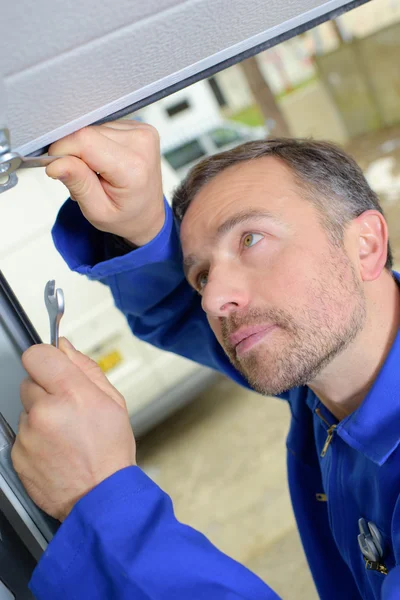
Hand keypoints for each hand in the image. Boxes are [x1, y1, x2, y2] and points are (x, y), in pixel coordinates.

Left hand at [11, 339, 135, 520]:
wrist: (100, 497)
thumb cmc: (110, 451)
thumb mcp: (113, 401)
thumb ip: (85, 368)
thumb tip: (64, 347)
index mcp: (72, 393)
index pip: (37, 355)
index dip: (46, 360)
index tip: (53, 368)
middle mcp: (45, 411)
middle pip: (29, 381)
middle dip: (46, 390)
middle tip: (68, 409)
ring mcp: (28, 434)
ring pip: (26, 409)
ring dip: (41, 416)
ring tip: (65, 435)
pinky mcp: (17, 454)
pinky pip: (22, 434)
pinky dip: (35, 438)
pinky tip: (56, 449)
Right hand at [46, 121, 164, 245]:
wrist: (148, 215)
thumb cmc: (125, 216)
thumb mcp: (97, 211)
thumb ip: (78, 184)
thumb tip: (55, 163)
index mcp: (133, 167)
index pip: (84, 140)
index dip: (62, 150)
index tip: (57, 168)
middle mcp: (141, 143)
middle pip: (87, 132)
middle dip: (74, 154)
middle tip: (83, 178)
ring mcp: (143, 132)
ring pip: (93, 129)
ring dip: (86, 150)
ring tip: (96, 173)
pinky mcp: (139, 127)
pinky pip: (103, 128)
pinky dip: (97, 145)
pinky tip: (105, 162)